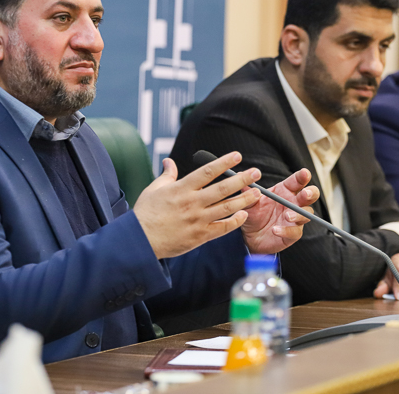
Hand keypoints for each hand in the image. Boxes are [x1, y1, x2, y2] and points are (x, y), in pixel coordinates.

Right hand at [133, 152, 263, 258]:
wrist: (141, 241)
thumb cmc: (146, 214)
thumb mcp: (154, 189)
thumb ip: (166, 175)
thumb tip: (169, 162)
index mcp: (181, 189)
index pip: (207, 172)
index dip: (224, 162)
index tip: (237, 156)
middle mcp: (192, 203)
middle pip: (222, 189)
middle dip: (241, 179)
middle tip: (256, 173)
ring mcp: (197, 220)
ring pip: (226, 208)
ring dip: (244, 200)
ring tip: (257, 193)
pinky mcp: (200, 236)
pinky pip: (222, 228)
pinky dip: (235, 221)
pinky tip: (244, 215)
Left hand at [239, 169, 317, 253]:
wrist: (250, 237)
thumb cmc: (253, 214)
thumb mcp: (249, 202)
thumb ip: (247, 190)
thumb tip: (240, 174)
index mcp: (285, 191)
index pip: (297, 181)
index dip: (302, 176)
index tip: (304, 173)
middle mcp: (294, 203)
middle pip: (311, 195)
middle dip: (311, 193)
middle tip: (305, 194)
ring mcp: (296, 219)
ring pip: (306, 214)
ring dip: (298, 214)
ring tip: (287, 216)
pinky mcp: (293, 234)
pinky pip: (294, 232)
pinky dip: (286, 230)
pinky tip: (275, 230)